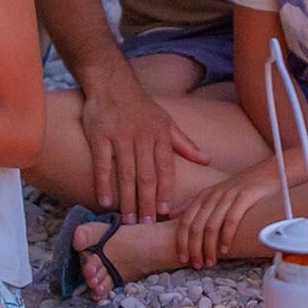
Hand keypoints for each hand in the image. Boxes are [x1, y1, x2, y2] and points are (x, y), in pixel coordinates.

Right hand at [81, 67, 208, 222]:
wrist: (112, 83)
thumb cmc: (141, 106)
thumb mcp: (167, 121)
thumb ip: (185, 143)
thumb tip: (207, 160)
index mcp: (160, 135)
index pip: (166, 168)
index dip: (165, 191)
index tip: (164, 212)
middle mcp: (142, 137)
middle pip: (146, 175)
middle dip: (147, 202)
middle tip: (146, 224)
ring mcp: (120, 137)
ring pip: (125, 173)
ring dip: (127, 199)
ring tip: (128, 220)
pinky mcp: (100, 136)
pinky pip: (102, 164)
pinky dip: (103, 184)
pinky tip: (104, 202)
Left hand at [174, 165, 277, 269]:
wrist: (268, 173)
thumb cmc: (240, 187)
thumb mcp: (213, 193)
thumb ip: (192, 204)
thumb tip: (170, 215)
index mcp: (203, 196)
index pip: (185, 222)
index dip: (182, 242)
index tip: (183, 259)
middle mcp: (213, 195)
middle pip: (196, 226)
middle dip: (194, 249)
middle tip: (198, 264)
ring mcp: (228, 195)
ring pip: (211, 226)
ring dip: (209, 247)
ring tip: (210, 262)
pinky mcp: (245, 197)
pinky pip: (231, 220)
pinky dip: (226, 237)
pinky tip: (225, 249)